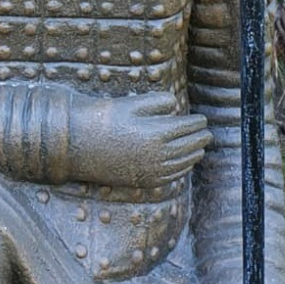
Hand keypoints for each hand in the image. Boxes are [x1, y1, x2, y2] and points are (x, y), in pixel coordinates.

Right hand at [69, 92, 212, 188]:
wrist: (78, 143)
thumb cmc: (104, 118)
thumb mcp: (131, 103)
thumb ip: (158, 102)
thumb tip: (176, 107)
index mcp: (157, 133)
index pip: (189, 127)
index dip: (198, 122)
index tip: (202, 119)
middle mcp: (158, 155)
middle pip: (191, 145)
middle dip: (201, 138)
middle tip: (206, 132)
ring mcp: (152, 171)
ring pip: (185, 163)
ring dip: (195, 153)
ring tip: (200, 147)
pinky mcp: (144, 181)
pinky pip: (173, 176)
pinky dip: (183, 168)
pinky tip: (185, 163)